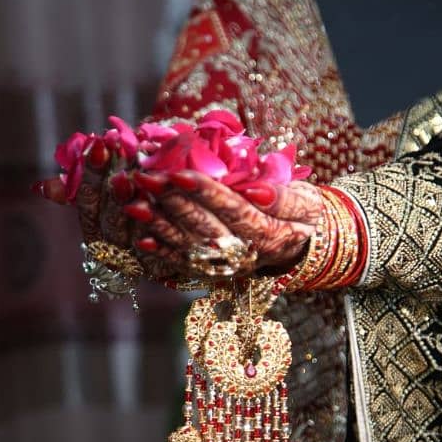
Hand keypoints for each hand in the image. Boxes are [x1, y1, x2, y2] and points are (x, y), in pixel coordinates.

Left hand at [126, 170, 322, 277]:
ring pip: (190, 245)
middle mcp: (244, 255)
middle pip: (204, 227)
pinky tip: (141, 238)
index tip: (178, 171)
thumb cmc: (305, 215)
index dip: (205, 192)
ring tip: (133, 203)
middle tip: (145, 177)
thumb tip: (256, 189)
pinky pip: (186, 263)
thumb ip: (284, 198)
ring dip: (159, 226)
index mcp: (269, 235)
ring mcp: (227, 265)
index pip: (233, 210)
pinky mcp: (214, 270)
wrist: (304, 245)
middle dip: (172, 202)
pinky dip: (163, 252)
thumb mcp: (308, 203)